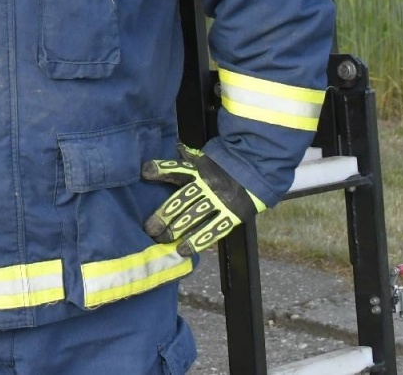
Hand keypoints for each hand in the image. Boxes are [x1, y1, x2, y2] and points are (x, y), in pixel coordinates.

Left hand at [141, 148, 266, 256]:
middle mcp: (207, 184)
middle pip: (182, 199)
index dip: (160, 169)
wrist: (257, 170)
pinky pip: (214, 230)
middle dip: (164, 215)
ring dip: (177, 229)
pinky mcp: (232, 214)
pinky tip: (184, 250)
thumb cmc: (225, 166)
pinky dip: (198, 241)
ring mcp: (220, 200)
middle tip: (150, 229)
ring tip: (162, 240)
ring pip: (194, 216)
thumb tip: (167, 152)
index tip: (145, 173)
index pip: (176, 168)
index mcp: (199, 168)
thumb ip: (187, 158)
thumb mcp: (205, 158)